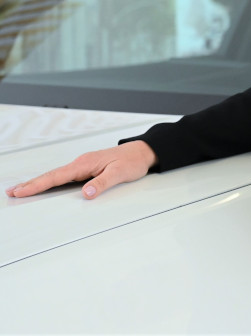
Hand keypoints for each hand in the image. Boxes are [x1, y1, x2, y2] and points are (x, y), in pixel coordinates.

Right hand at [5, 140, 157, 199]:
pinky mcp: (87, 168)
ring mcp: (84, 165)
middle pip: (52, 175)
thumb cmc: (132, 161)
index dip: (37, 185)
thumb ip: (102, 183)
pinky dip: (51, 181)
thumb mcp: (120, 173)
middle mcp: (82, 163)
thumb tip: (86, 193)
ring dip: (39, 182)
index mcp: (85, 163)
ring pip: (57, 175)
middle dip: (31, 184)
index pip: (57, 176)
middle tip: (12, 192)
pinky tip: (46, 185)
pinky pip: (65, 176)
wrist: (142, 152)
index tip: (20, 191)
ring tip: (23, 190)